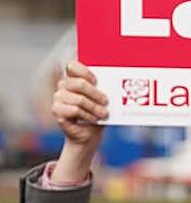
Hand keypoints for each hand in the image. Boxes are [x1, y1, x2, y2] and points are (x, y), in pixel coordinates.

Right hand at [50, 60, 107, 182]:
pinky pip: (75, 110)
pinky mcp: (57, 111)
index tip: (96, 81)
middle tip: (106, 101)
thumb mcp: (102, 100)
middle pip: (78, 84)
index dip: (84, 72)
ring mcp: (58, 98)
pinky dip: (88, 115)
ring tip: (104, 114)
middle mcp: (63, 87)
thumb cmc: (97, 115)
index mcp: (73, 79)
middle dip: (96, 93)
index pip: (72, 66)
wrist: (88, 135)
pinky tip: (94, 119)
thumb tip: (121, 82)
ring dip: (95, 108)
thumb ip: (104, 90)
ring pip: (79, 99)